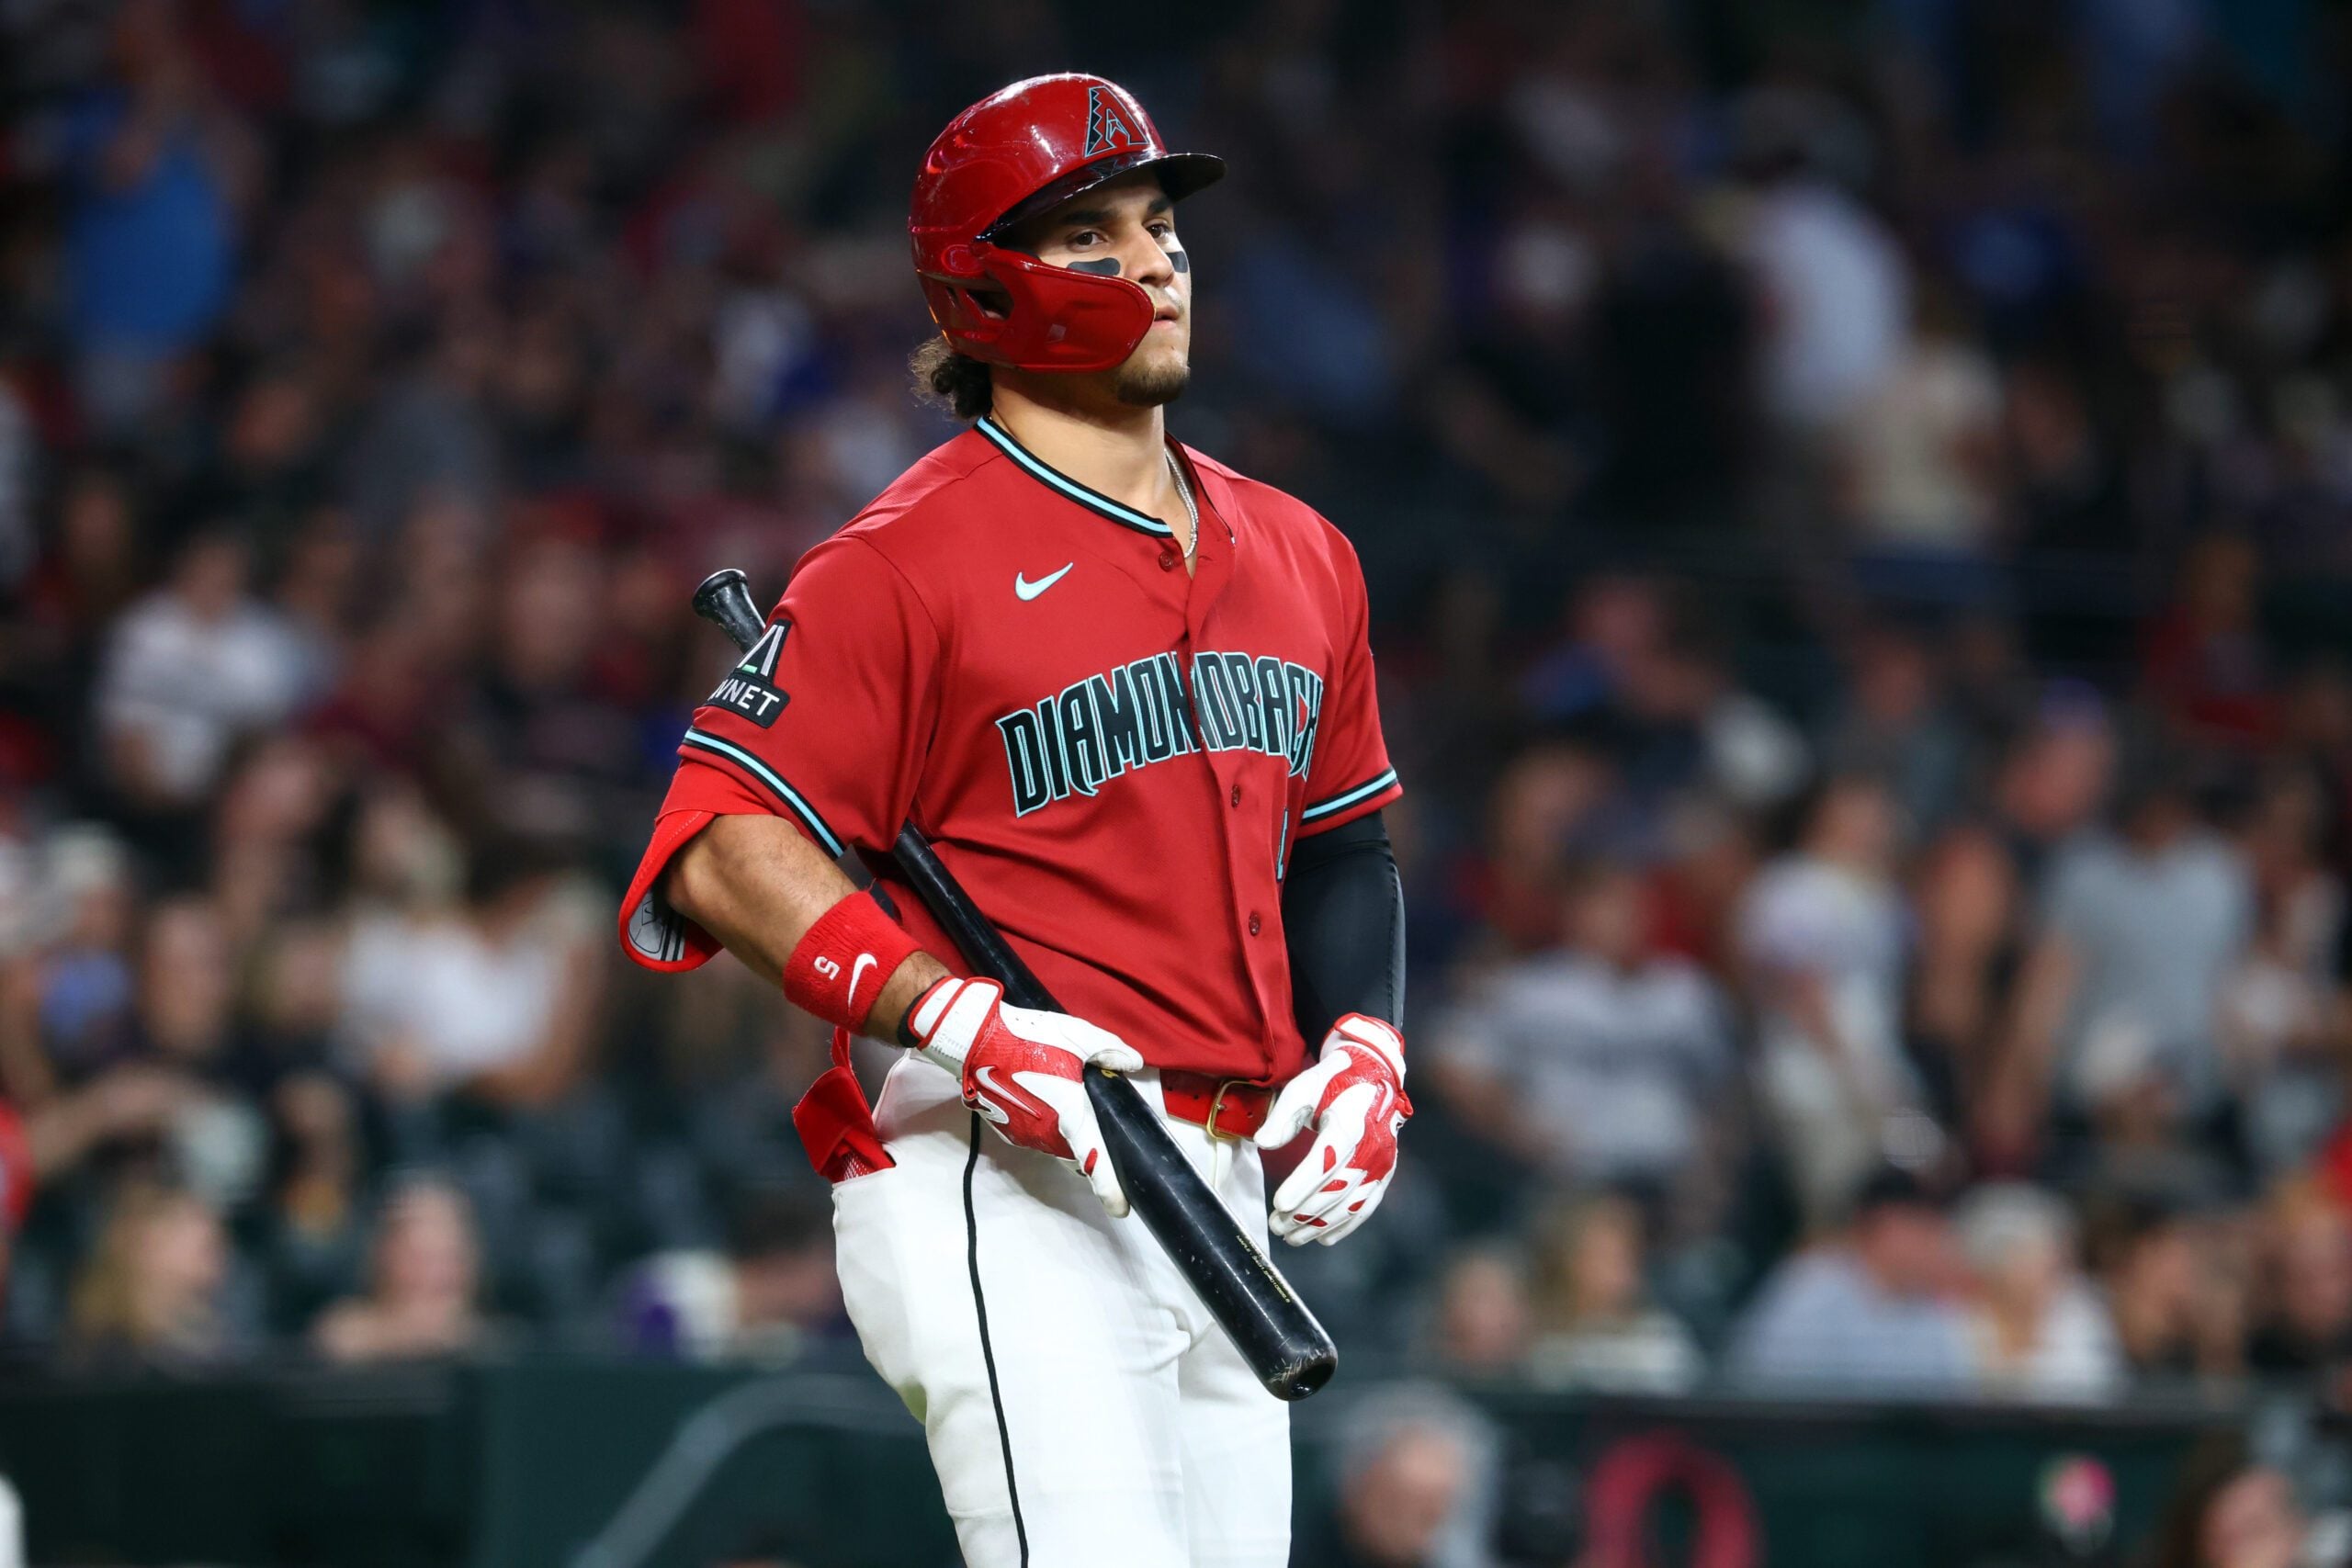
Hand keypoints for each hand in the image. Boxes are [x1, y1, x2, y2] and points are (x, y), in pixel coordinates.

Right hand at [904, 977, 1144, 1216]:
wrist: (975, 1042)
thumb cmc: (1027, 1039)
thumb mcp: (1076, 1035)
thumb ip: (1108, 1050)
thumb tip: (1134, 1062)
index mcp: (1070, 1114)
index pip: (1094, 1160)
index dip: (1109, 1188)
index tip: (1120, 1209)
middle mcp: (1048, 1134)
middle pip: (1078, 1153)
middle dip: (1090, 1147)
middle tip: (1099, 1124)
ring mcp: (1026, 1135)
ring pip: (1058, 1146)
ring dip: (1068, 1134)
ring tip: (1069, 1104)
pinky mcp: (1009, 1131)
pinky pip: (1039, 1138)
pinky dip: (1048, 1128)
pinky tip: (1045, 1102)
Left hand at [1255, 1014, 1409, 1245]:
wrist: (1373, 1077)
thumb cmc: (1332, 1082)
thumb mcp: (1304, 1087)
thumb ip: (1283, 1115)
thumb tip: (1262, 1142)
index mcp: (1351, 1120)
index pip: (1327, 1157)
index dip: (1303, 1183)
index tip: (1279, 1203)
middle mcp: (1372, 1145)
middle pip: (1337, 1187)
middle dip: (1305, 1212)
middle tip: (1276, 1225)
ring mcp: (1382, 1162)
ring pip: (1351, 1203)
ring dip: (1320, 1225)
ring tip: (1291, 1237)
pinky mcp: (1385, 1173)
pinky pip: (1366, 1206)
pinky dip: (1346, 1225)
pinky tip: (1324, 1238)